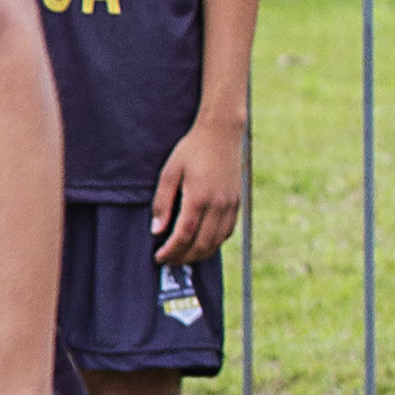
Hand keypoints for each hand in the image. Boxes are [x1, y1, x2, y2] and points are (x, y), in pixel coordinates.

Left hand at [149, 121, 245, 264]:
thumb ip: (162, 202)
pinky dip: (214, 243)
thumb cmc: (191, 151)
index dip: (171, 251)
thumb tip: (157, 230)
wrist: (221, 134)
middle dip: (183, 257)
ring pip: (217, 241)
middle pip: (202, 243)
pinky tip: (200, 243)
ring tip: (182, 256)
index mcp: (198, 197)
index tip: (159, 257)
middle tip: (167, 260)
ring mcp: (231, 204)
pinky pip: (227, 231)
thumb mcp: (169, 172)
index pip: (184, 235)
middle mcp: (218, 204)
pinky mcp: (237, 202)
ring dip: (199, 254)